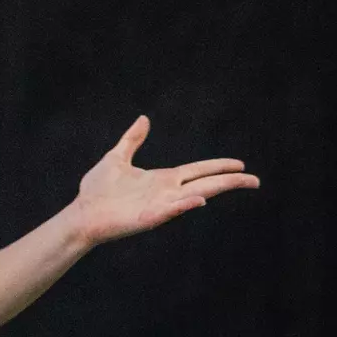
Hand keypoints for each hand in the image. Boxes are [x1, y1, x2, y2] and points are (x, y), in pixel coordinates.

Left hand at [68, 116, 259, 246]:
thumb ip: (132, 140)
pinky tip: (200, 199)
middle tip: (255, 180)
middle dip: (230, 180)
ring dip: (217, 189)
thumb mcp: (117, 158)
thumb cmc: (96, 191)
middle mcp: (166, 192)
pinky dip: (185, 204)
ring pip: (195, 196)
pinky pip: (171, 210)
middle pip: (205, 183)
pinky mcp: (148, 218)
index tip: (240, 164)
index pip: (198, 170)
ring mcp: (159, 206)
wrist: (81, 213)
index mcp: (162, 179)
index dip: (218, 166)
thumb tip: (144, 119)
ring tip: (241, 182)